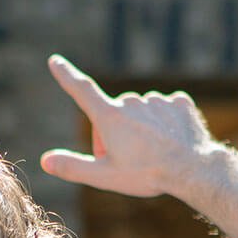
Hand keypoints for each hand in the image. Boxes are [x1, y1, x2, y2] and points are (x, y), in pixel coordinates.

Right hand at [40, 54, 220, 199]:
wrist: (192, 170)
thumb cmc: (146, 174)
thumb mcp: (104, 177)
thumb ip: (72, 167)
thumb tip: (45, 161)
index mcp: (110, 117)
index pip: (81, 90)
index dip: (66, 75)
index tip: (55, 61)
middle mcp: (131, 102)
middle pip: (115, 114)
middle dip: (116, 132)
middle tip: (129, 160)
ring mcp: (157, 101)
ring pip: (142, 112)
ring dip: (142, 128)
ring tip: (153, 152)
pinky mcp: (179, 103)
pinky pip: (166, 110)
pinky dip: (166, 123)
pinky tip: (171, 139)